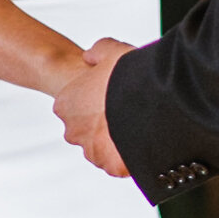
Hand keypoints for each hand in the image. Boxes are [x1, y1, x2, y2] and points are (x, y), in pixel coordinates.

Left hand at [52, 37, 131, 177]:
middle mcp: (73, 130)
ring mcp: (92, 150)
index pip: (74, 107)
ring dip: (116, 143)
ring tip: (138, 130)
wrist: (151, 97)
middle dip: (103, 126)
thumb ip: (96, 53)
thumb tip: (90, 57)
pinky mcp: (112, 166)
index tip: (111, 99)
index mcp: (67, 103)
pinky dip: (129, 159)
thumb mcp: (110, 51)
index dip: (95, 102)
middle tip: (127, 114)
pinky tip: (142, 145)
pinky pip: (119, 165)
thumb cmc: (129, 73)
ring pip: (102, 150)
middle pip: (86, 131)